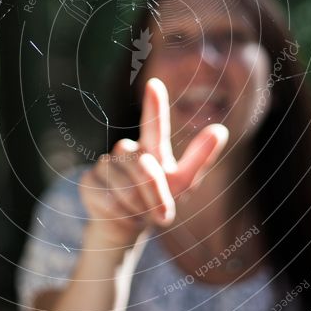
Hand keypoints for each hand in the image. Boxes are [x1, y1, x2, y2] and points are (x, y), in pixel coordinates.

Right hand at [79, 78, 228, 253]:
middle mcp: (127, 151)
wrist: (123, 225)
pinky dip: (120, 213)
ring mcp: (106, 164)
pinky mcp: (88, 181)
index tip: (155, 85)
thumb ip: (198, 159)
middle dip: (154, 192)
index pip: (154, 124)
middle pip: (142, 166)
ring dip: (137, 205)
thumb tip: (221, 129)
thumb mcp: (181, 184)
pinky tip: (118, 212)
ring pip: (124, 185)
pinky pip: (108, 199)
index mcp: (152, 148)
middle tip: (163, 216)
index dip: (155, 106)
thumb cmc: (156, 201)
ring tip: (138, 211)